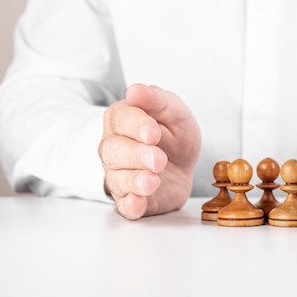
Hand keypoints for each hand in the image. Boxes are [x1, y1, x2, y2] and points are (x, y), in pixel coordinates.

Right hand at [99, 84, 200, 219]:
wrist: (182, 164)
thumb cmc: (173, 134)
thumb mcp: (174, 111)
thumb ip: (157, 100)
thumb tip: (135, 90)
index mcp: (122, 120)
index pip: (121, 119)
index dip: (136, 126)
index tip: (154, 133)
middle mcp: (114, 148)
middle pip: (114, 151)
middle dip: (136, 155)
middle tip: (158, 159)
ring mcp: (119, 175)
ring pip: (116, 179)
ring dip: (135, 180)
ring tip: (153, 180)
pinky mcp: (131, 199)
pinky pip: (124, 205)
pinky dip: (130, 205)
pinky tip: (138, 202)